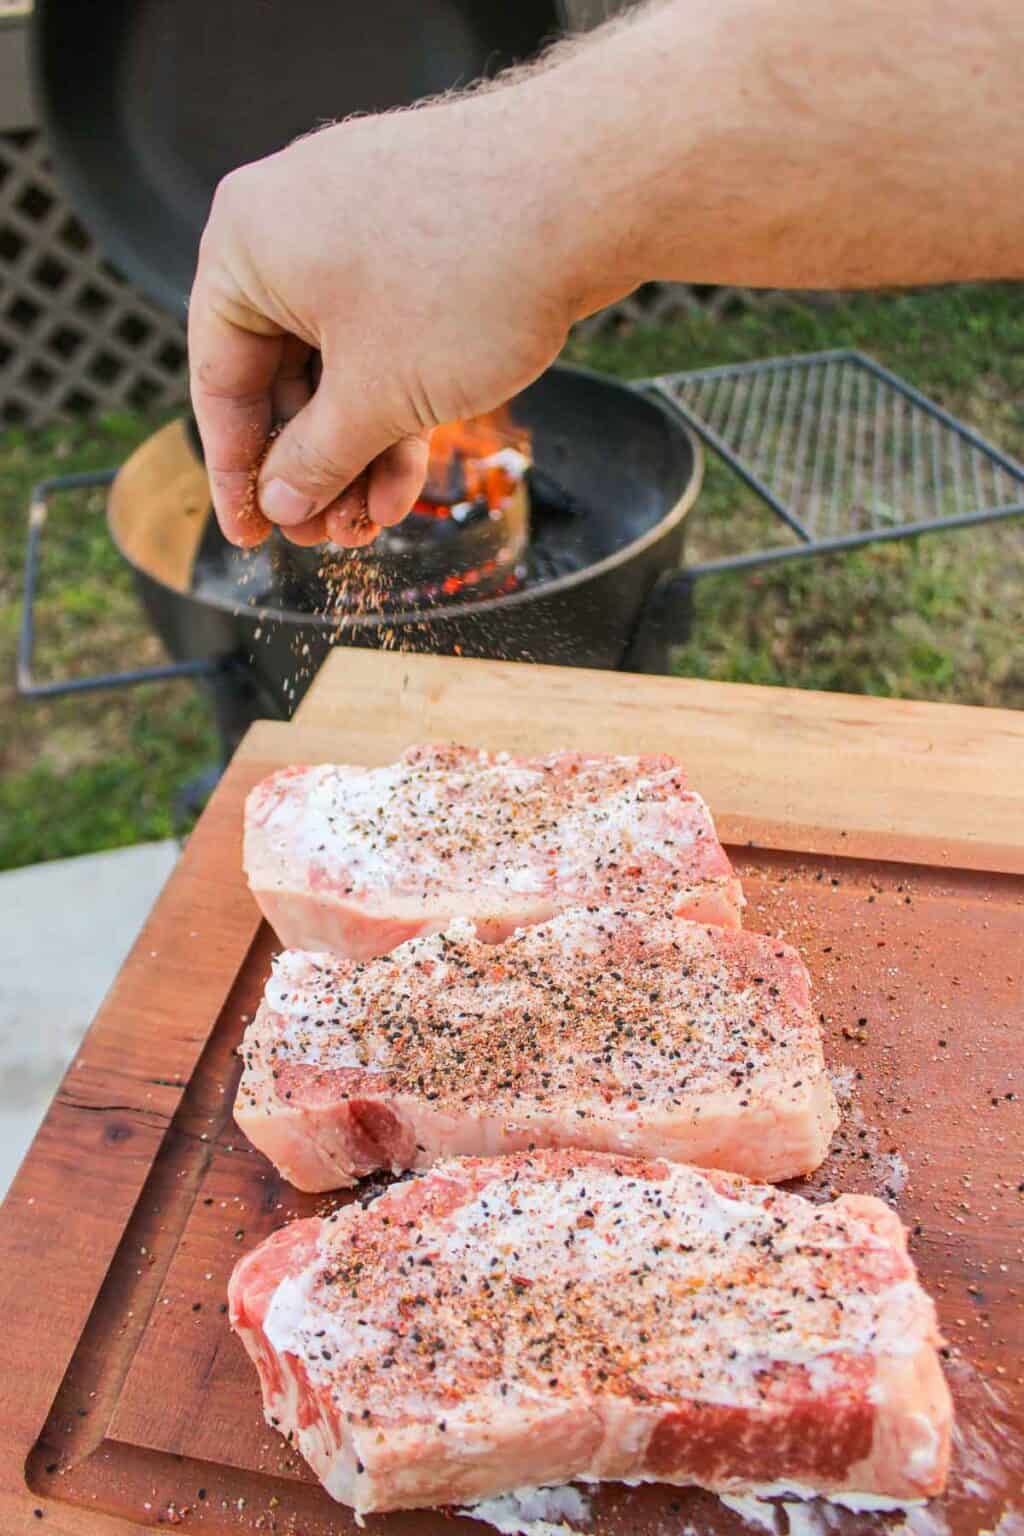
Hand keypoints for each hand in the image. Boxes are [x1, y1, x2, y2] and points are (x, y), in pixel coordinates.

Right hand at [188, 88, 578, 547]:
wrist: (587, 193)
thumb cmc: (467, 276)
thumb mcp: (375, 397)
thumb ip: (316, 458)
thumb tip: (283, 502)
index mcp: (247, 244)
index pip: (218, 377)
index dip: (236, 470)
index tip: (253, 533)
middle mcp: (291, 225)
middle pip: (281, 376)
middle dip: (310, 467)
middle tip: (325, 537)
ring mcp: (359, 230)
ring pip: (340, 365)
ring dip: (355, 451)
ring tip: (372, 524)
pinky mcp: (419, 245)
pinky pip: (385, 340)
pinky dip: (393, 406)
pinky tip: (405, 479)